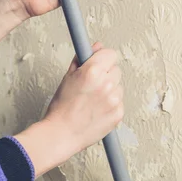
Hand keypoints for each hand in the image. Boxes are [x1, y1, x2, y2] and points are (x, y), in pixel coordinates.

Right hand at [14, 43, 123, 176]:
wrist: (62, 133)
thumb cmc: (61, 108)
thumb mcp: (68, 77)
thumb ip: (83, 58)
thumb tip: (96, 47)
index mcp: (92, 72)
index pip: (110, 54)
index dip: (103, 59)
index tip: (99, 64)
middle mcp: (106, 84)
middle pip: (116, 70)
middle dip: (106, 74)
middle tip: (92, 86)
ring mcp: (114, 100)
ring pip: (119, 86)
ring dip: (110, 90)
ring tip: (93, 100)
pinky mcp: (118, 113)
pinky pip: (119, 102)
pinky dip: (111, 105)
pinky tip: (97, 110)